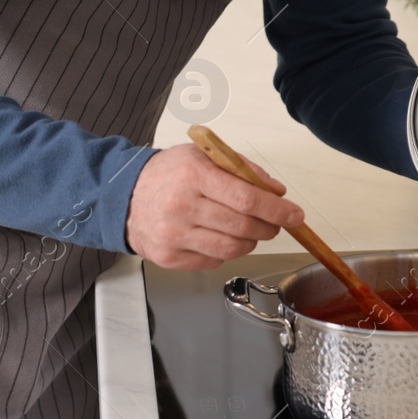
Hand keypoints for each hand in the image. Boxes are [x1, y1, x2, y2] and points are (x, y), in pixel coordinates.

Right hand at [125, 144, 302, 268]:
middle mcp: (182, 207)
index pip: (246, 198)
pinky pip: (213, 261)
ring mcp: (174, 236)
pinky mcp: (169, 258)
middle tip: (276, 222)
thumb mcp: (202, 157)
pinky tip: (222, 237)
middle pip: (243, 226)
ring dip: (251, 241)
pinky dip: (227, 252)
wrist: (122, 197)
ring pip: (232, 248)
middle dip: (269, 227)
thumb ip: (242, 170)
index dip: (277, 210)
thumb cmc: (167, 174)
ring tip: (250, 230)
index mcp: (194, 175)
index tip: (295, 214)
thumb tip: (276, 191)